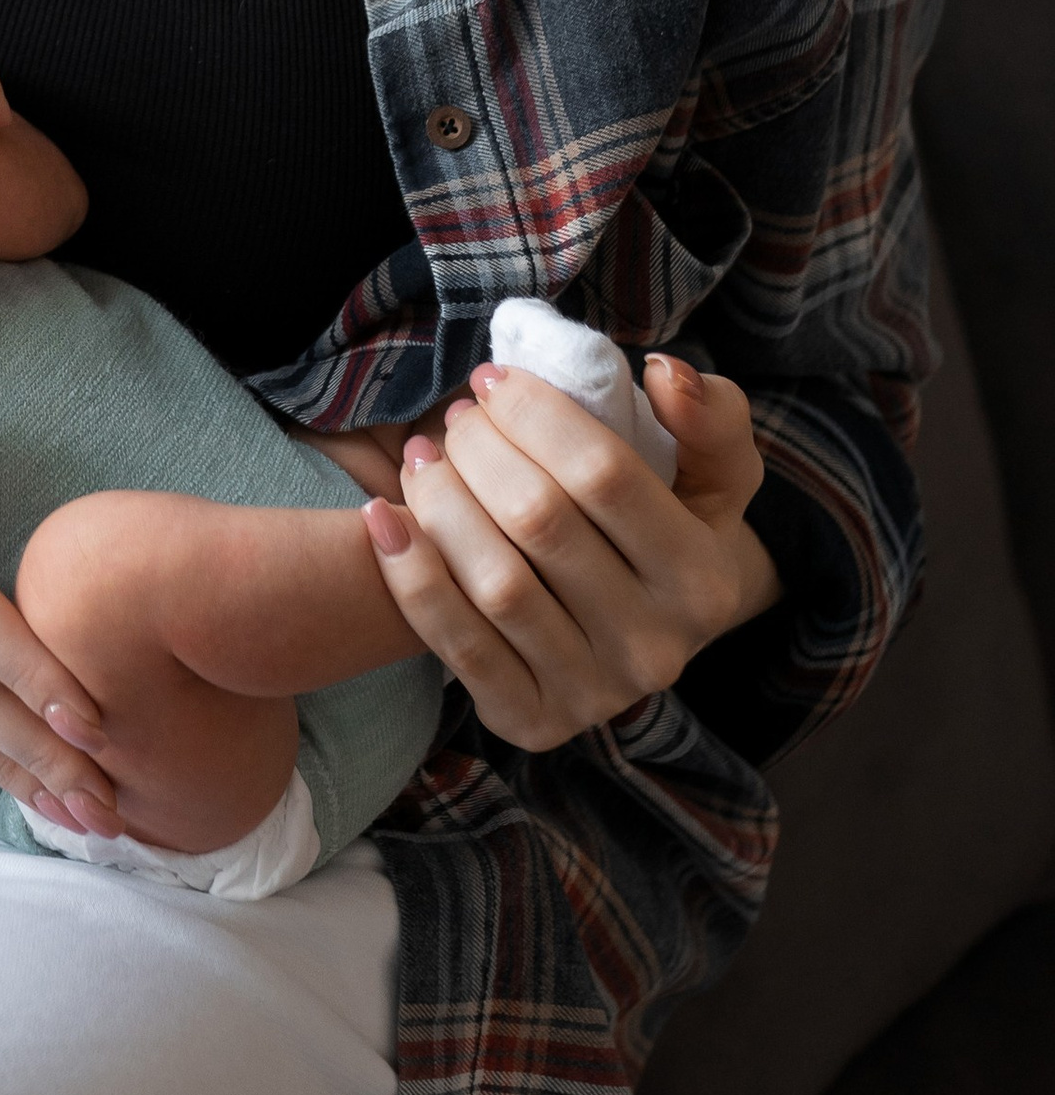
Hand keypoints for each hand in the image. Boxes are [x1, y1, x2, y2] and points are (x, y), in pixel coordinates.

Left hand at [361, 352, 778, 752]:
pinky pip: (454, 642)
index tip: (492, 379)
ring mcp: (592, 693)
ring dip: (441, 503)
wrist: (651, 632)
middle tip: (457, 418)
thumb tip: (661, 374)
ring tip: (422, 457)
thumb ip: (708, 417)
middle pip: (540, 523)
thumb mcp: (714, 473)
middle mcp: (655, 647)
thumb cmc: (673, 527)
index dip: (536, 416)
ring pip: (494, 582)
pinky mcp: (530, 720)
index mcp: (703, 579)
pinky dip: (409, 575)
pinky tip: (380, 518)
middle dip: (481, 450)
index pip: (606, 475)